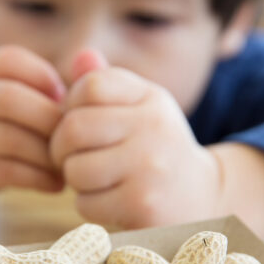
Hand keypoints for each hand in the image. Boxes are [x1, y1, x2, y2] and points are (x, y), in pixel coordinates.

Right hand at [0, 45, 66, 217]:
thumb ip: (38, 97)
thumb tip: (92, 81)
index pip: (7, 60)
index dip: (42, 76)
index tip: (63, 101)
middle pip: (6, 97)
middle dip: (49, 119)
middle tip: (75, 140)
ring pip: (7, 139)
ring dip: (47, 155)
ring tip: (69, 167)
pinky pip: (0, 170)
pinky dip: (35, 178)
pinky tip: (55, 185)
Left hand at [50, 50, 222, 227]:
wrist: (202, 199)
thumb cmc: (157, 151)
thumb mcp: (141, 110)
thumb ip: (108, 85)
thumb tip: (81, 57)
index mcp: (151, 98)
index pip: (90, 86)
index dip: (71, 106)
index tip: (81, 124)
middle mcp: (154, 126)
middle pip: (74, 128)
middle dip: (61, 148)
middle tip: (72, 158)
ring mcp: (150, 166)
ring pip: (75, 169)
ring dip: (75, 180)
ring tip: (96, 180)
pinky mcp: (142, 204)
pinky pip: (85, 203)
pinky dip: (89, 207)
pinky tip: (110, 202)